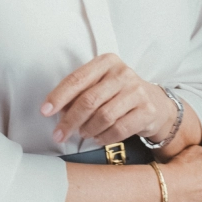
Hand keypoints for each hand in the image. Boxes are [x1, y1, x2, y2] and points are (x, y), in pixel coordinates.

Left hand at [41, 54, 176, 145]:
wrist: (156, 103)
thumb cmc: (119, 93)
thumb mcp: (100, 84)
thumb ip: (80, 92)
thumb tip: (56, 110)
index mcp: (106, 62)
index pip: (77, 78)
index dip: (59, 96)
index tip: (45, 111)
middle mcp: (123, 73)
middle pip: (89, 100)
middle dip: (70, 120)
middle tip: (59, 134)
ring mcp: (137, 91)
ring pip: (103, 116)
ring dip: (87, 129)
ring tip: (81, 133)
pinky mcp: (147, 111)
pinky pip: (119, 129)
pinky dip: (103, 137)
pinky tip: (97, 139)